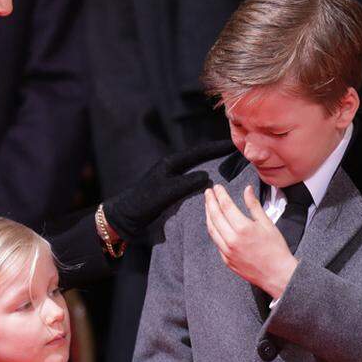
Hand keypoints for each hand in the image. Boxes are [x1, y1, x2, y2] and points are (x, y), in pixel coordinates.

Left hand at [103, 139, 235, 240]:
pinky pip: (193, 178)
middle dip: (217, 152)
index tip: (234, 144)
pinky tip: (214, 182)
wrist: (125, 216)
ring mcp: (172, 176)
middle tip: (237, 150)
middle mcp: (173, 167)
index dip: (217, 147)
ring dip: (212, 163)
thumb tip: (207, 176)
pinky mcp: (172, 187)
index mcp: (171, 163)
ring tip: (230, 163)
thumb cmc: (142, 203)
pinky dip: (205, 177)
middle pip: (200, 156)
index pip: (199, 152)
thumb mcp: (165, 193)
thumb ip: (185, 184)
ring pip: (197, 166)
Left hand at [204, 184, 296, 298]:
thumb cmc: (276, 250)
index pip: (226, 206)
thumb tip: (247, 190)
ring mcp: (227, 251)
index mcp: (243, 228)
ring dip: (208, 215)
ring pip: (211, 229)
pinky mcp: (226, 260)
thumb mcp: (267, 223)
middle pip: (215, 216)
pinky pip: (216, 242)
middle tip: (208, 192)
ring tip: (208, 205)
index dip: (220, 194)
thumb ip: (254, 205)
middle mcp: (232, 240)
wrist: (278, 275)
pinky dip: (213, 230)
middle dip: (210, 202)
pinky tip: (214, 224)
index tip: (217, 187)